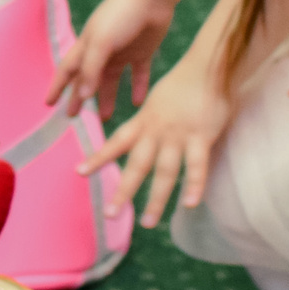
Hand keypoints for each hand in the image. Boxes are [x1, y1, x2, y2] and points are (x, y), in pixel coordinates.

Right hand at [48, 0, 176, 118]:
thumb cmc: (120, 14)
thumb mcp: (101, 42)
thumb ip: (91, 69)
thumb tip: (82, 96)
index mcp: (86, 45)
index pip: (67, 70)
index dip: (57, 86)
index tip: (48, 103)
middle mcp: (102, 50)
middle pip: (87, 79)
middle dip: (78, 97)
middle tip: (72, 116)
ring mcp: (122, 52)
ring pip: (111, 81)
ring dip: (107, 98)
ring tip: (105, 117)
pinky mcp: (142, 52)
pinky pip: (138, 75)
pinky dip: (137, 89)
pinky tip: (137, 103)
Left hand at [77, 53, 231, 228]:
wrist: (208, 65)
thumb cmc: (184, 84)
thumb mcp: (157, 101)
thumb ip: (148, 122)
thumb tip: (139, 137)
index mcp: (144, 121)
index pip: (116, 142)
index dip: (98, 158)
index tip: (79, 173)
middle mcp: (157, 131)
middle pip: (137, 165)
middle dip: (123, 190)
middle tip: (110, 214)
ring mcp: (179, 135)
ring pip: (165, 171)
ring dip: (156, 199)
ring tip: (147, 223)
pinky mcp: (202, 137)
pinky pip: (197, 165)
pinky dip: (194, 185)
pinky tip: (188, 205)